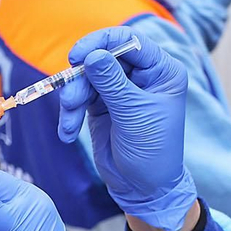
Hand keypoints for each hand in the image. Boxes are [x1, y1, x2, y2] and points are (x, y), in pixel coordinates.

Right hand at [57, 26, 196, 230]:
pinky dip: (70, 113)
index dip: (103, 42)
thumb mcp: (133, 114)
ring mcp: (120, 88)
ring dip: (73, 99)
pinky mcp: (102, 103)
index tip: (78, 55)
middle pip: (104, 56)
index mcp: (162, 71)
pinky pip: (80, 96)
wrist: (143, 189)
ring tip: (69, 124)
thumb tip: (93, 53)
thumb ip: (112, 81)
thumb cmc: (152, 151)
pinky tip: (67, 132)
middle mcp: (142, 75)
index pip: (131, 42)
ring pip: (87, 76)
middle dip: (82, 77)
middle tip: (69, 96)